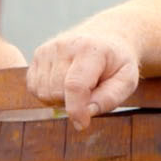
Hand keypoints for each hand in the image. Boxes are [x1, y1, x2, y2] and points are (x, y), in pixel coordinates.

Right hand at [26, 31, 140, 130]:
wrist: (106, 36)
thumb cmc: (117, 62)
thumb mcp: (127, 80)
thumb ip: (110, 98)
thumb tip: (86, 113)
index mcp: (90, 50)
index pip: (75, 85)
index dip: (76, 110)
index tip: (83, 124)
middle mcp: (64, 45)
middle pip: (56, 92)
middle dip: (72, 103)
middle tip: (89, 94)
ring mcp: (48, 49)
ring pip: (43, 92)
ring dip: (59, 99)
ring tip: (77, 89)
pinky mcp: (38, 54)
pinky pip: (34, 87)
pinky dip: (48, 93)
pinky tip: (64, 85)